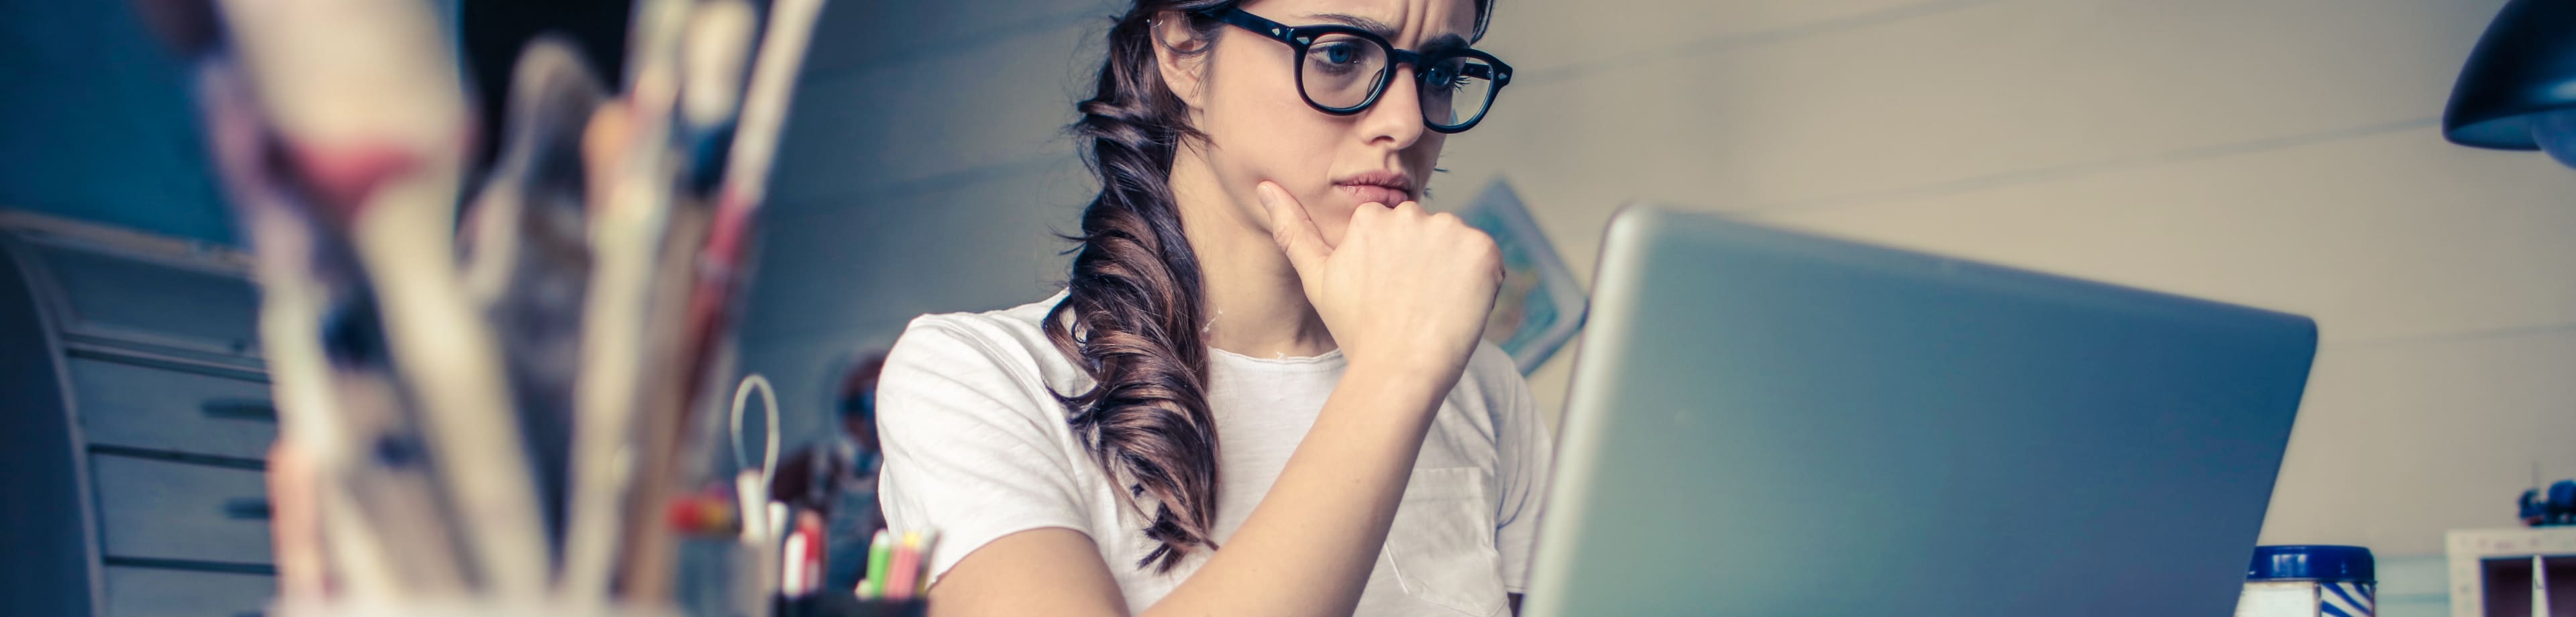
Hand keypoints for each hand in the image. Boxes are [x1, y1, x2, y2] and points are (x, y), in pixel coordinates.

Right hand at [1259, 181, 1502, 383]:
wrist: (1398, 369)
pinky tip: (1458, 307)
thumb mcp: (1316, 278)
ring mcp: (1449, 230)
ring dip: (1453, 271)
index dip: (1397, 267)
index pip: (1397, 234)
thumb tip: (1264, 186)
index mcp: (1370, 218)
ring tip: (1434, 308)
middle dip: (1425, 263)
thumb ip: (1293, 229)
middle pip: (1428, 235)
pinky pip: (1487, 259)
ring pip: (1457, 246)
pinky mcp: (1482, 249)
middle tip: (1412, 304)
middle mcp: (1409, 214)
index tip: (1391, 296)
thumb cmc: (1357, 330)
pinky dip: (1480, 282)